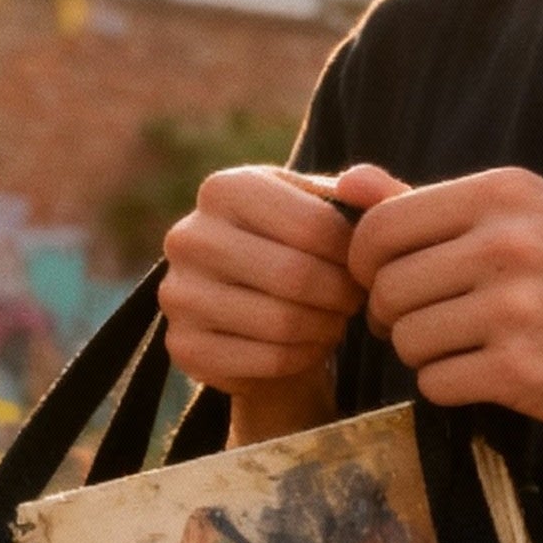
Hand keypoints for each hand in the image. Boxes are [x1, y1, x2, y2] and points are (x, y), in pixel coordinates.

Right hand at [160, 164, 389, 441]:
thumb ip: (364, 191)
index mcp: (224, 189)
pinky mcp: (183, 347)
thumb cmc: (299, 253)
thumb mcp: (329, 211)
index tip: (362, 266)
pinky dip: (301, 357)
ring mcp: (178, 295)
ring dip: (325, 328)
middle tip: (353, 301)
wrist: (252, 313)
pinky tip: (309, 346)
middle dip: (340, 295)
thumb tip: (361, 182)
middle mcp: (189, 237)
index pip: (313, 225)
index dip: (352, 254)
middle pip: (295, 275)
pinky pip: (265, 360)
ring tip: (334, 321)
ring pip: (281, 322)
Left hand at [344, 164, 542, 446]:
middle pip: (385, 289)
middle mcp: (509, 242)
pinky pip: (434, 385)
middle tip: (431, 324)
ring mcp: (515, 308)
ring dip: (423, 354)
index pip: (380, 228)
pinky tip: (490, 376)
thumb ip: (430, 204)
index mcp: (506, 193)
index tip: (389, 283)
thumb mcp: (529, 218)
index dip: (366, 266)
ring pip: (405, 340)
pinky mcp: (519, 371)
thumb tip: (347, 183)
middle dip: (393, 316)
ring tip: (468, 347)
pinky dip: (451, 388)